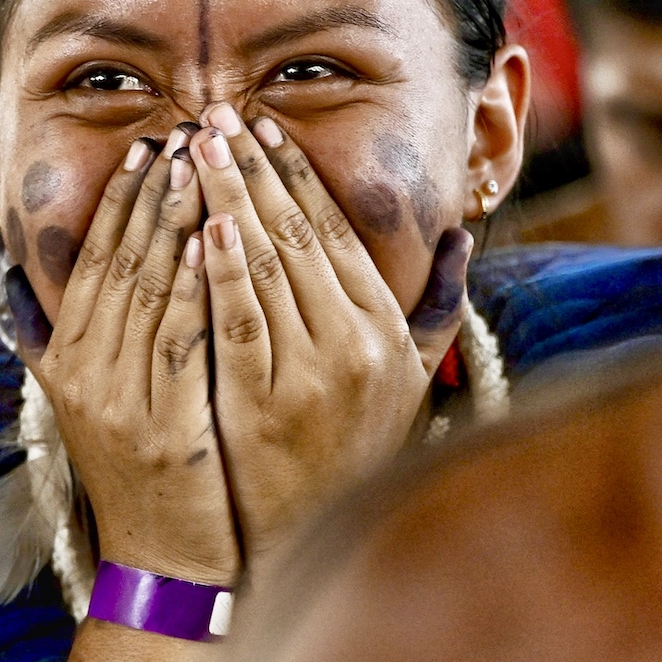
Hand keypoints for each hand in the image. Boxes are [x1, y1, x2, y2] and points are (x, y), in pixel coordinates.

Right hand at [18, 125, 240, 586]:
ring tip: (199, 166)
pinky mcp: (162, 428)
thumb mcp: (85, 402)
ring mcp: (120, 401)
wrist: (158, 559)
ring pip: (147, 292)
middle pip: (118, 263)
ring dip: (173, 222)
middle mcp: (84, 373)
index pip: (92, 261)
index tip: (146, 148)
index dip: (118, 201)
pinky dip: (192, 289)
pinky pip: (178, 343)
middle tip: (180, 134)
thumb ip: (58, 341)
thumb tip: (17, 280)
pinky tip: (211, 243)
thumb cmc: (139, 471)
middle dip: (151, 194)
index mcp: (68, 360)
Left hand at [187, 104, 471, 573]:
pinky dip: (219, 269)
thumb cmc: (352, 454)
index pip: (337, 230)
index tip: (266, 129)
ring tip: (199, 149)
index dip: (299, 174)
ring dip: (230, 200)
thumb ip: (433, 308)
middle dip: (255, 169)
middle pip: (298, 235)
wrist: (303, 545)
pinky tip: (200, 225)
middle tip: (218, 116)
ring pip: (266, 266)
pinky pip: (237, 322)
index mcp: (384, 329)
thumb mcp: (410, 382)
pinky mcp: (262, 406)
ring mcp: (310, 377)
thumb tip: (461, 237)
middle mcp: (355, 345)